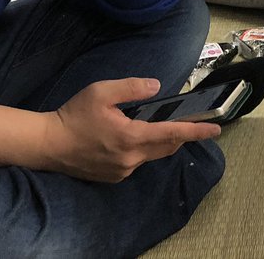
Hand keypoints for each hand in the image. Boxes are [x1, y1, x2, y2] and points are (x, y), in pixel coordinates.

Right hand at [42, 78, 219, 182]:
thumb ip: (132, 88)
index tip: (216, 129)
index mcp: (131, 137)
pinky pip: (137, 162)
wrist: (47, 145)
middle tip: (188, 121)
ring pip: (152, 155)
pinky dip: (143, 149)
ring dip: (160, 141)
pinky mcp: (113, 177)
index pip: (172, 134)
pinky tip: (133, 137)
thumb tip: (157, 86)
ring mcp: (122, 171)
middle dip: (180, 135)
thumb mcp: (102, 92)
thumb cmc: (74, 115)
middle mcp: (131, 158)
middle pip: (166, 147)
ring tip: (158, 125)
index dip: (196, 131)